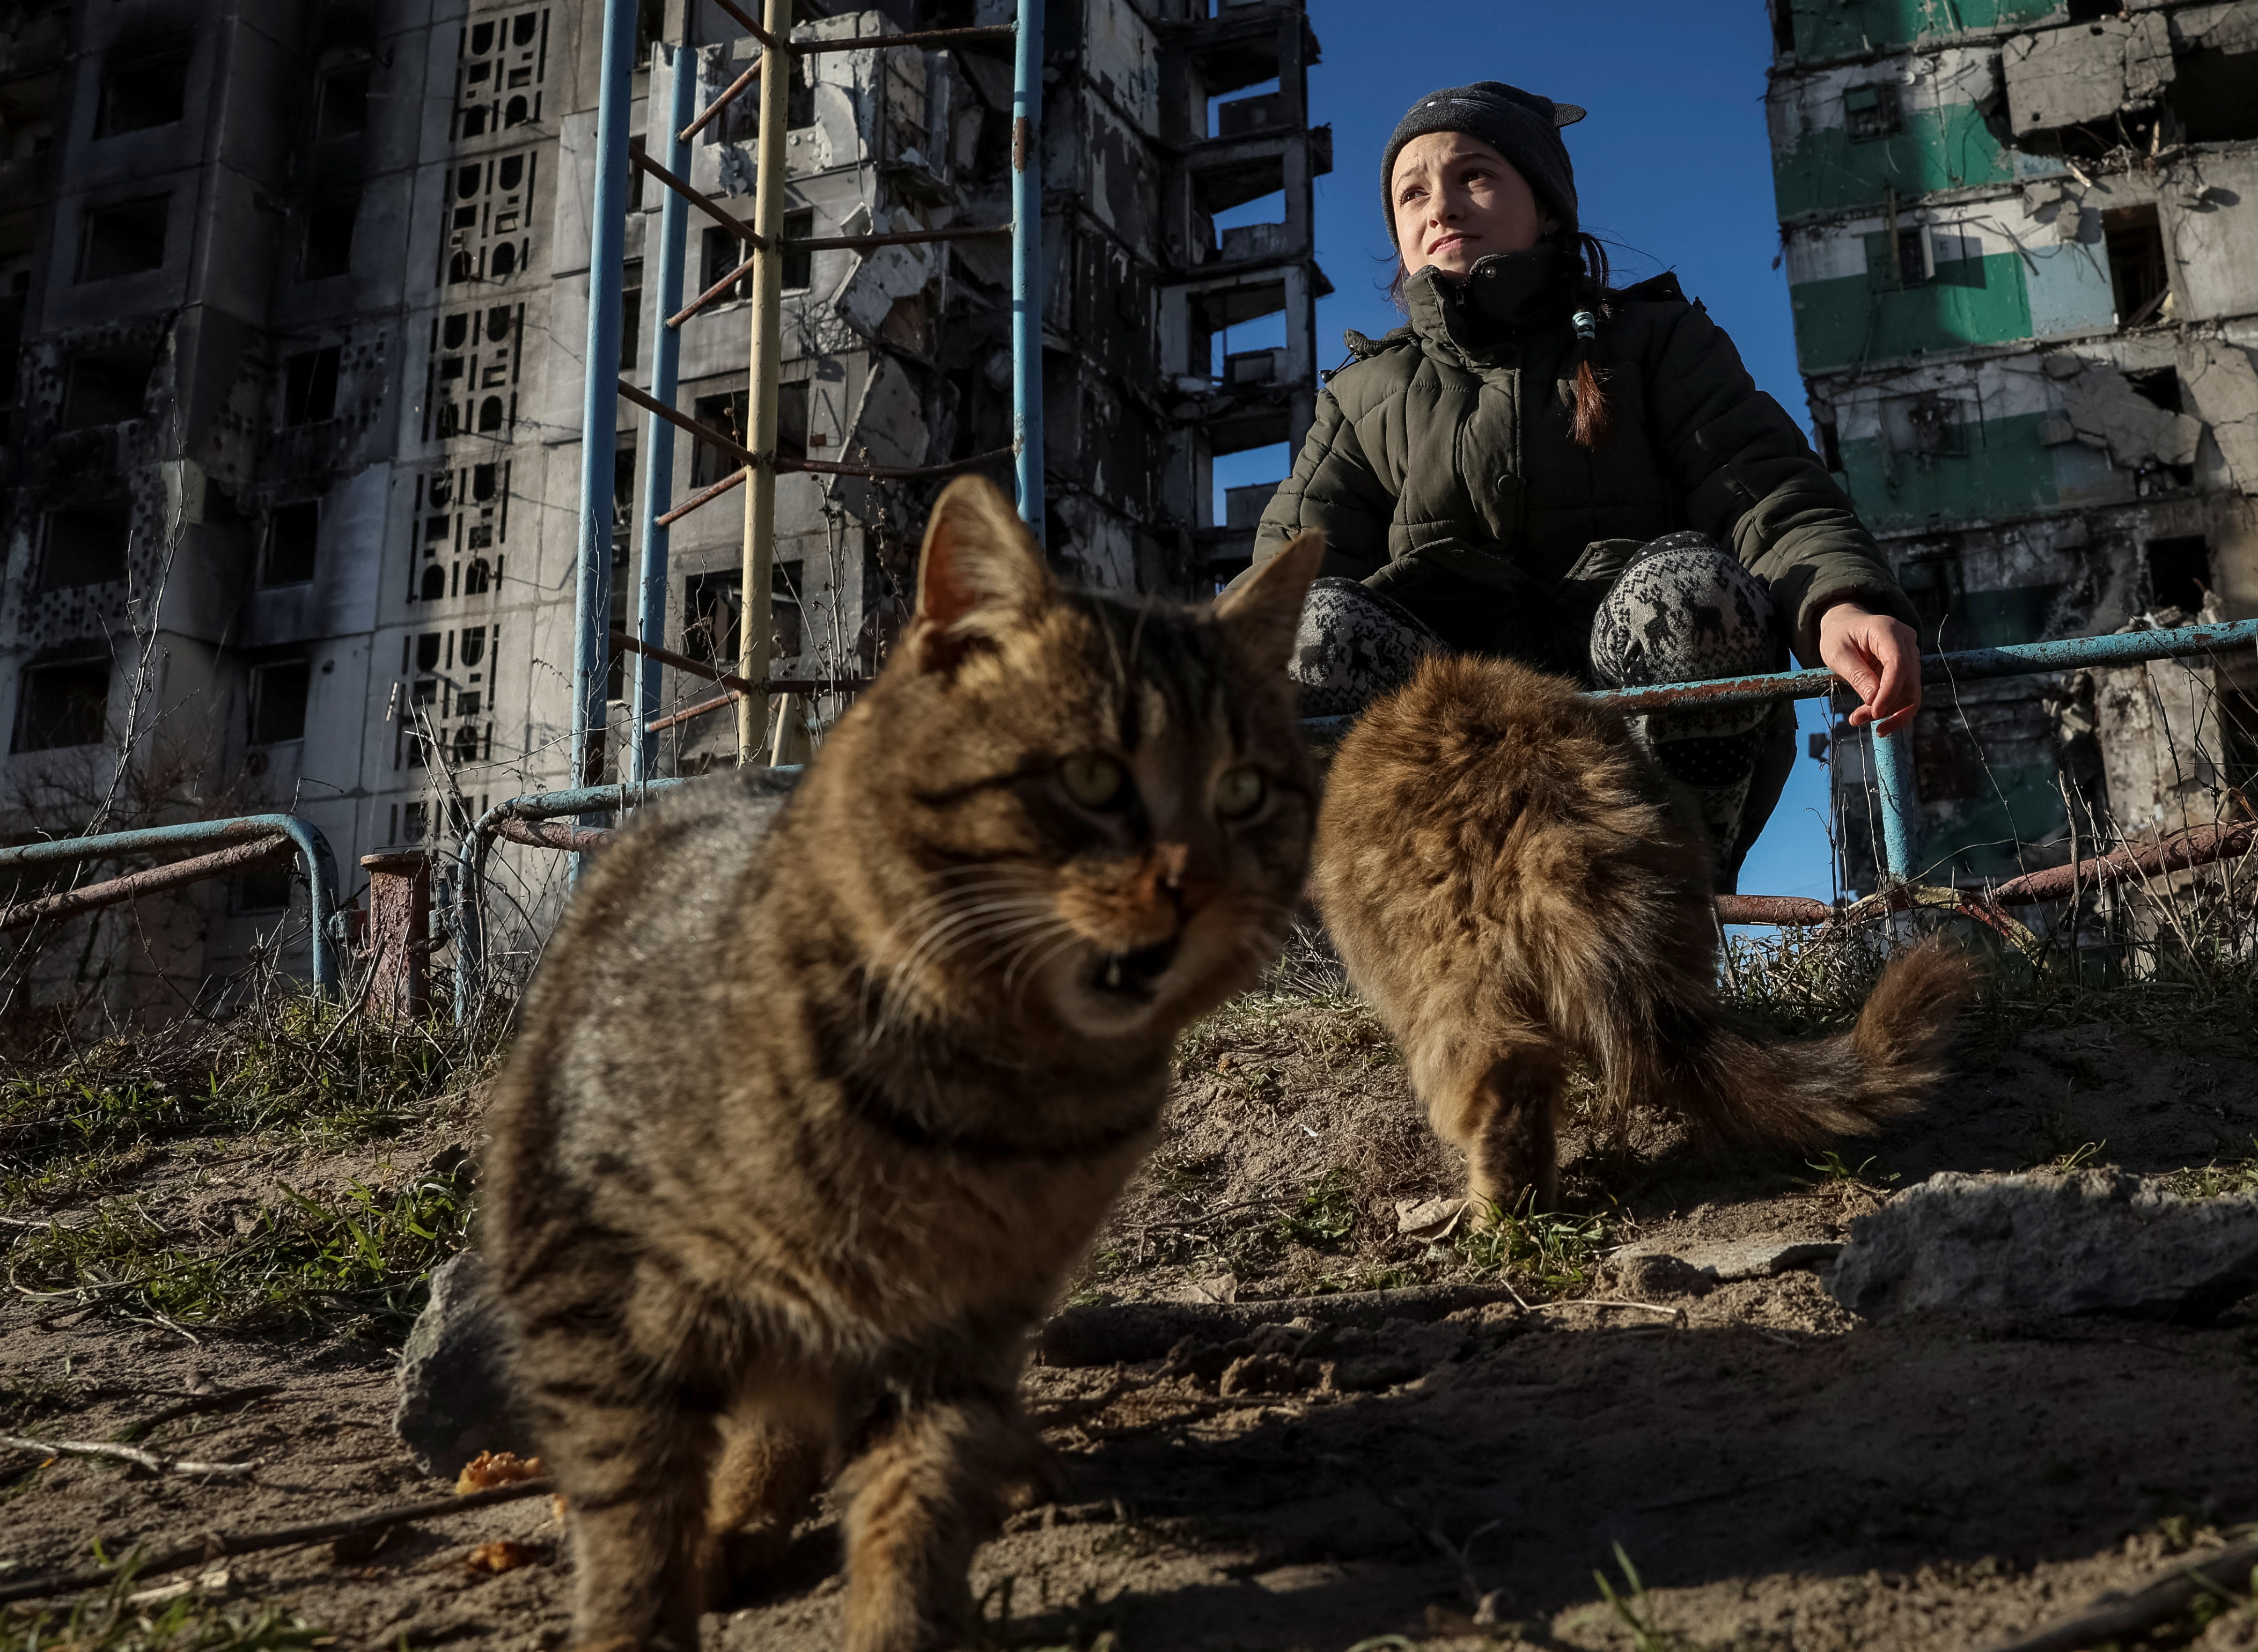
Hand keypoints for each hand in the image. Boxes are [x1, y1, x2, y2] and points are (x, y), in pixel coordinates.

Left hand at [1818, 603, 1919, 736]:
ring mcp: (1911, 653)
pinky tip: (1880, 723)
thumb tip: (1874, 699)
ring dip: (1889, 711)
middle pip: (1907, 680)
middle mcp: (1906, 640)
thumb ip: (1856, 674)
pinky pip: (1908, 692)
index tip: (1875, 713)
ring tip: (1859, 719)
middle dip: (1886, 706)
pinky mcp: (1909, 667)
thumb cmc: (1839, 636)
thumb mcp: (1837, 654)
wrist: (1846, 625)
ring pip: (1910, 690)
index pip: (1898, 664)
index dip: (1890, 691)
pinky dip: (1895, 709)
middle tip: (1857, 720)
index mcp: (1887, 630)